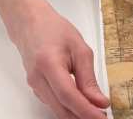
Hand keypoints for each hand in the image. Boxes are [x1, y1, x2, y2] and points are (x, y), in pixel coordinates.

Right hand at [0, 0, 107, 118]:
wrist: (29, 23)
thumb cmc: (54, 30)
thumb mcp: (80, 49)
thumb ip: (88, 77)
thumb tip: (99, 100)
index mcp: (49, 65)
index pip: (68, 95)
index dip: (85, 110)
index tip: (101, 116)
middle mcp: (37, 78)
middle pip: (61, 107)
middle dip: (82, 116)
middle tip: (102, 117)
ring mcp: (34, 85)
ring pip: (56, 108)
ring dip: (76, 114)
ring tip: (96, 112)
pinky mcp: (36, 87)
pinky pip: (53, 102)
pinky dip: (68, 107)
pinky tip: (82, 106)